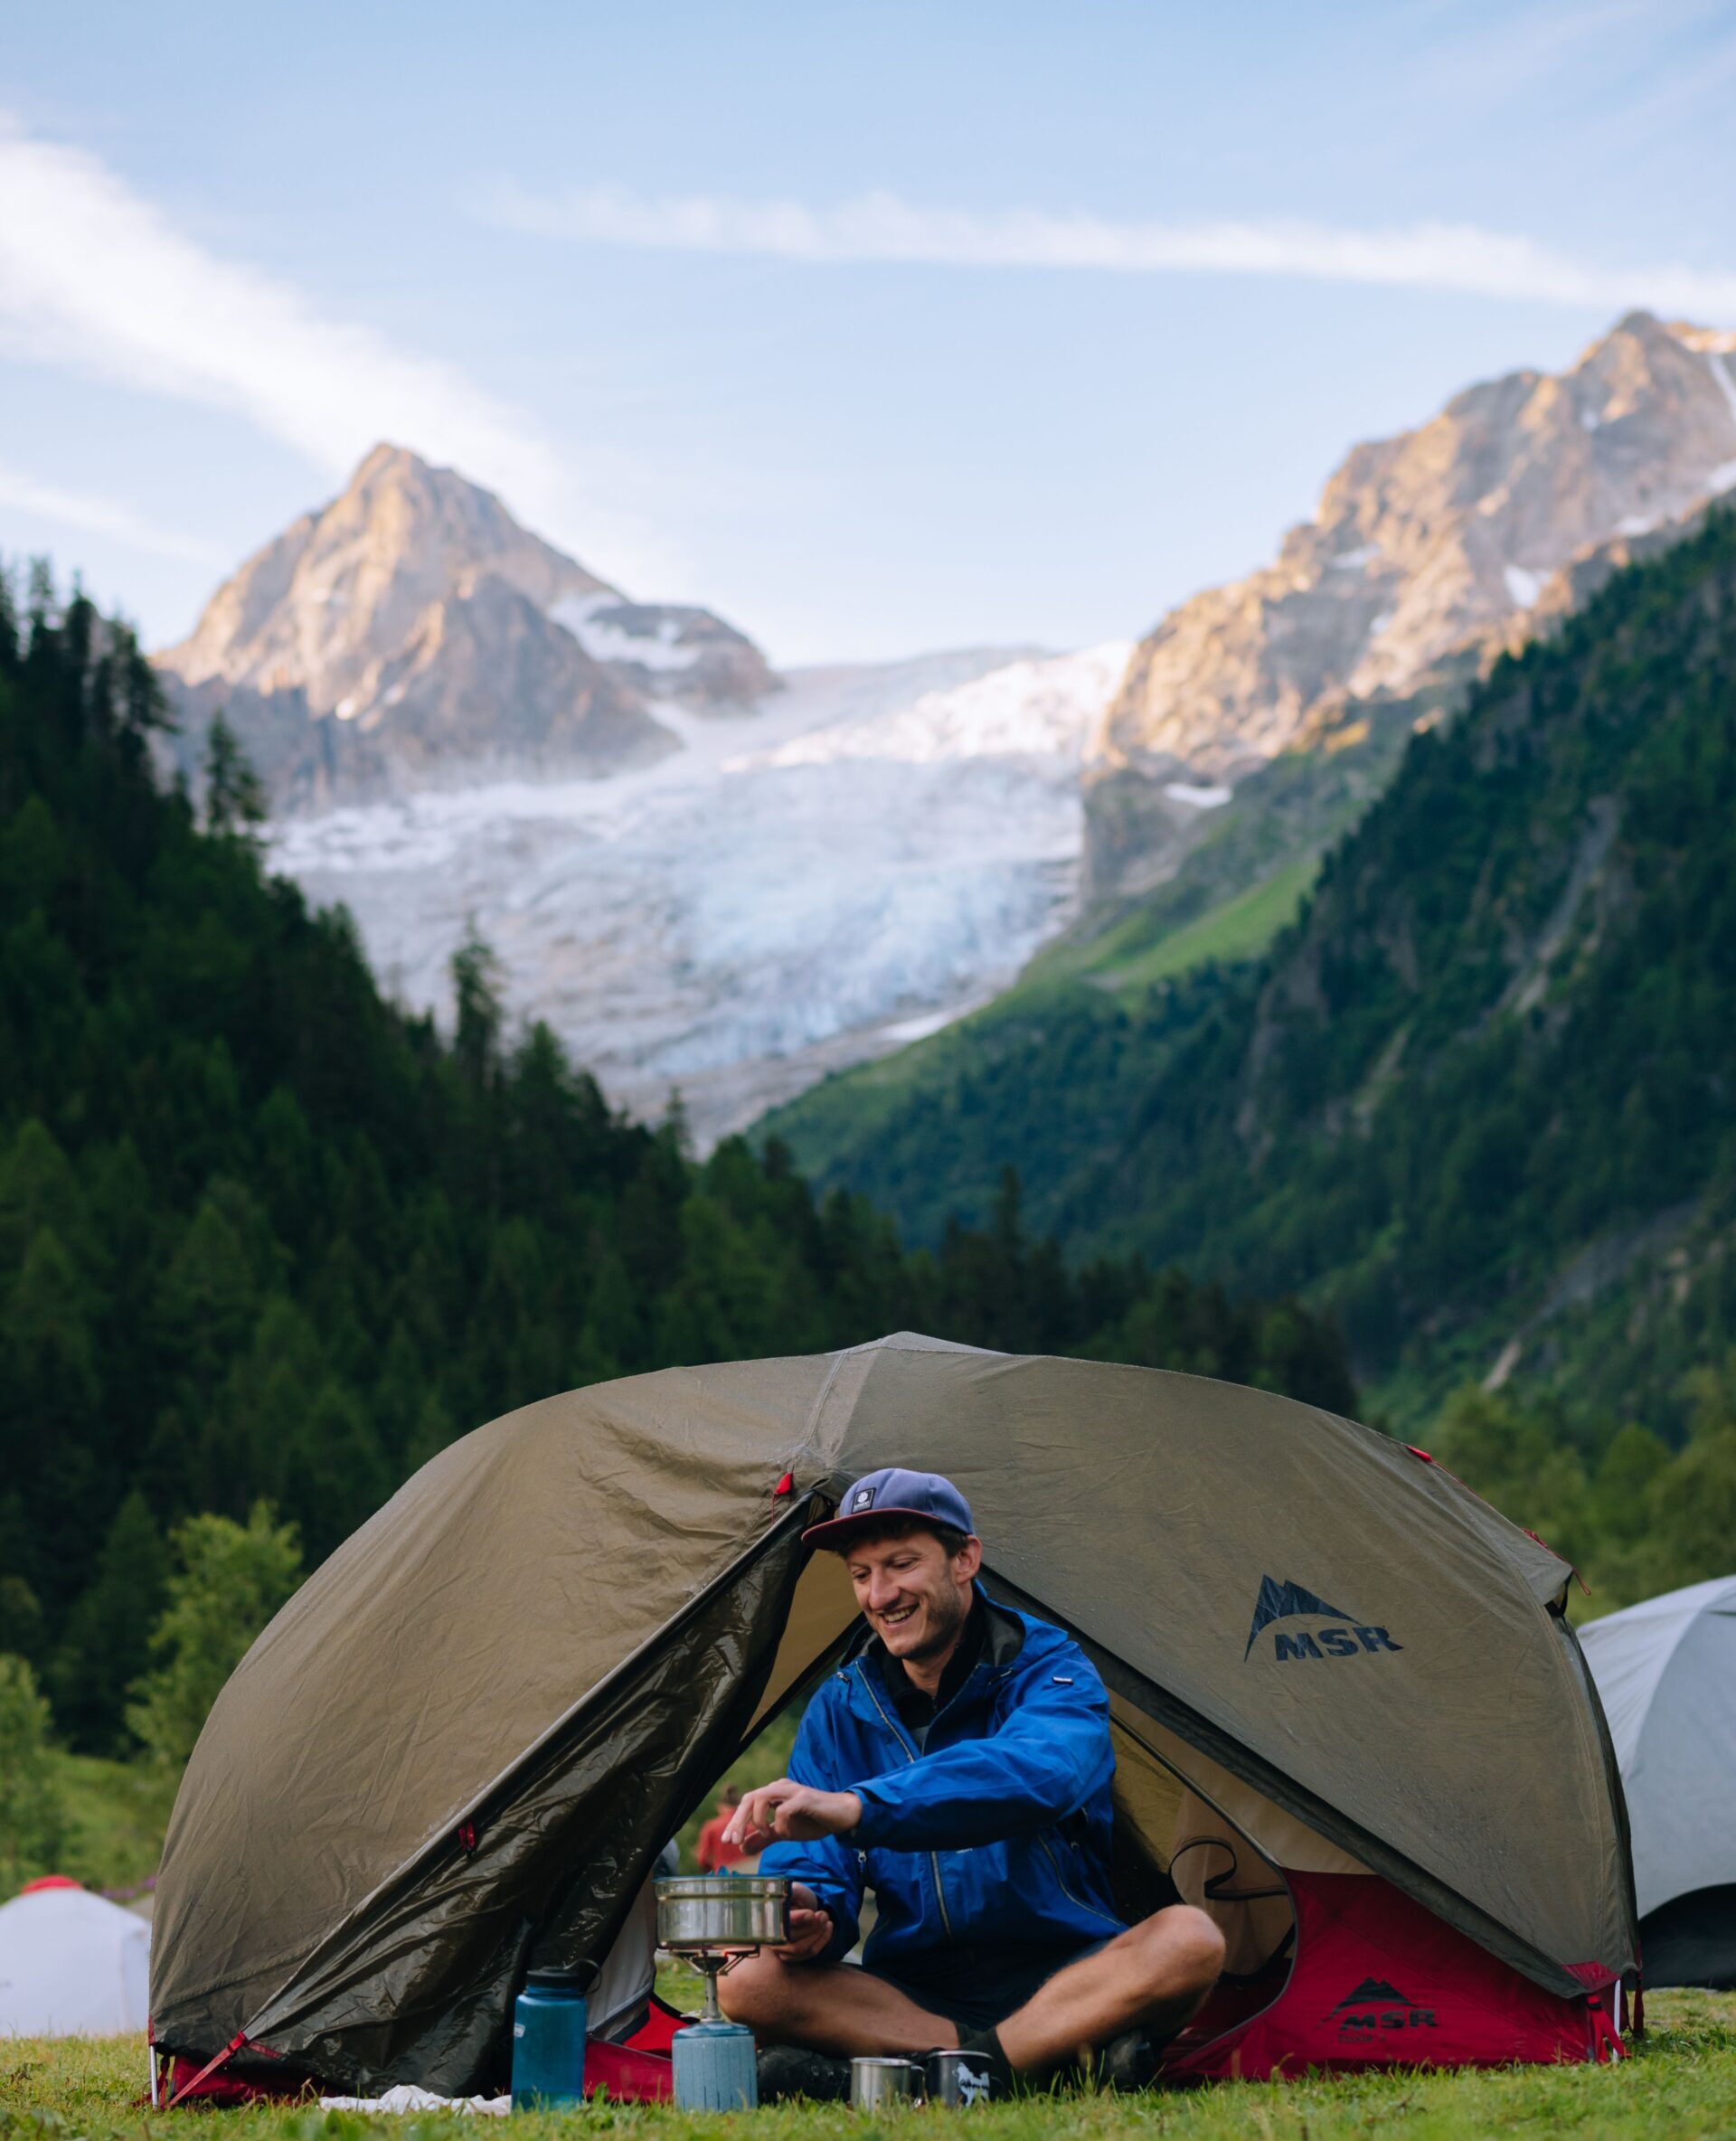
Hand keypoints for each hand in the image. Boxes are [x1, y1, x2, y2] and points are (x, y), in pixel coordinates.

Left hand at [723, 1778, 862, 1851]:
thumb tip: (741, 1848)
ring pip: (762, 1797)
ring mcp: (792, 1791)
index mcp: (774, 1793)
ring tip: (767, 1834)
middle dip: (738, 1820)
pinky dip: (781, 1824)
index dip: (735, 1821)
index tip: (726, 1841)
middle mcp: (780, 1787)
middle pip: (750, 1797)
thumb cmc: (813, 1821)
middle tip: (732, 1841)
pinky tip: (788, 1833)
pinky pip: (784, 1809)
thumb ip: (764, 1838)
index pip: (747, 1802)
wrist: (841, 1816)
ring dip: (758, 1820)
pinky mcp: (804, 1798)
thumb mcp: (784, 1832)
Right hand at [773, 1881, 833, 1961]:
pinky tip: (828, 1927)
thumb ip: (793, 1892)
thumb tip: (790, 1895)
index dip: (797, 1919)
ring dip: (817, 1934)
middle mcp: (769, 1936)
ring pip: (800, 1948)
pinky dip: (822, 1940)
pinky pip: (809, 1953)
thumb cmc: (797, 1897)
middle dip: (811, 1926)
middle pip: (791, 1937)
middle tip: (824, 1914)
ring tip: (826, 1919)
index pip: (779, 1922)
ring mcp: (779, 1949)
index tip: (811, 1914)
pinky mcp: (792, 1957)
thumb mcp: (795, 1890)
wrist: (802, 1907)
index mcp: (767, 1917)